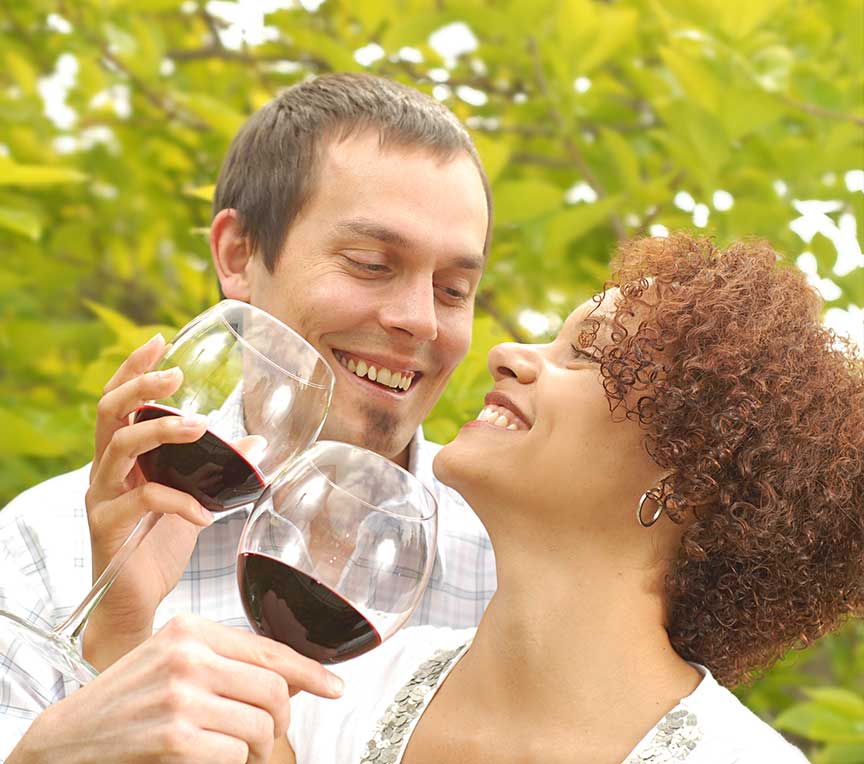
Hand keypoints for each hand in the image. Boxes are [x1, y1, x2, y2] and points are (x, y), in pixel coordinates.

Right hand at [8, 616, 342, 763]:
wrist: (66, 739)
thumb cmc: (127, 698)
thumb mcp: (174, 660)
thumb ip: (228, 661)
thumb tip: (293, 678)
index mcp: (191, 629)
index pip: (270, 649)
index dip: (311, 672)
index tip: (335, 688)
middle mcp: (189, 656)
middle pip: (274, 690)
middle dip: (281, 720)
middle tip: (269, 734)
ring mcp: (181, 697)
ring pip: (260, 727)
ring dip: (257, 748)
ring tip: (234, 749)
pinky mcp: (175, 738)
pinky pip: (235, 756)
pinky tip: (210, 759)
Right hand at [83, 334, 213, 667]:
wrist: (135, 603)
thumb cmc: (159, 545)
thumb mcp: (193, 498)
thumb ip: (215, 471)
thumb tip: (256, 445)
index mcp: (123, 457)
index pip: (118, 401)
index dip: (133, 368)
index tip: (159, 339)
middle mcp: (105, 470)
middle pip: (109, 412)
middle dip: (141, 385)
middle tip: (176, 375)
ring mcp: (103, 497)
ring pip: (121, 447)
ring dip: (162, 430)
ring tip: (202, 428)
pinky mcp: (109, 526)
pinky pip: (143, 499)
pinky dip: (180, 501)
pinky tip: (205, 515)